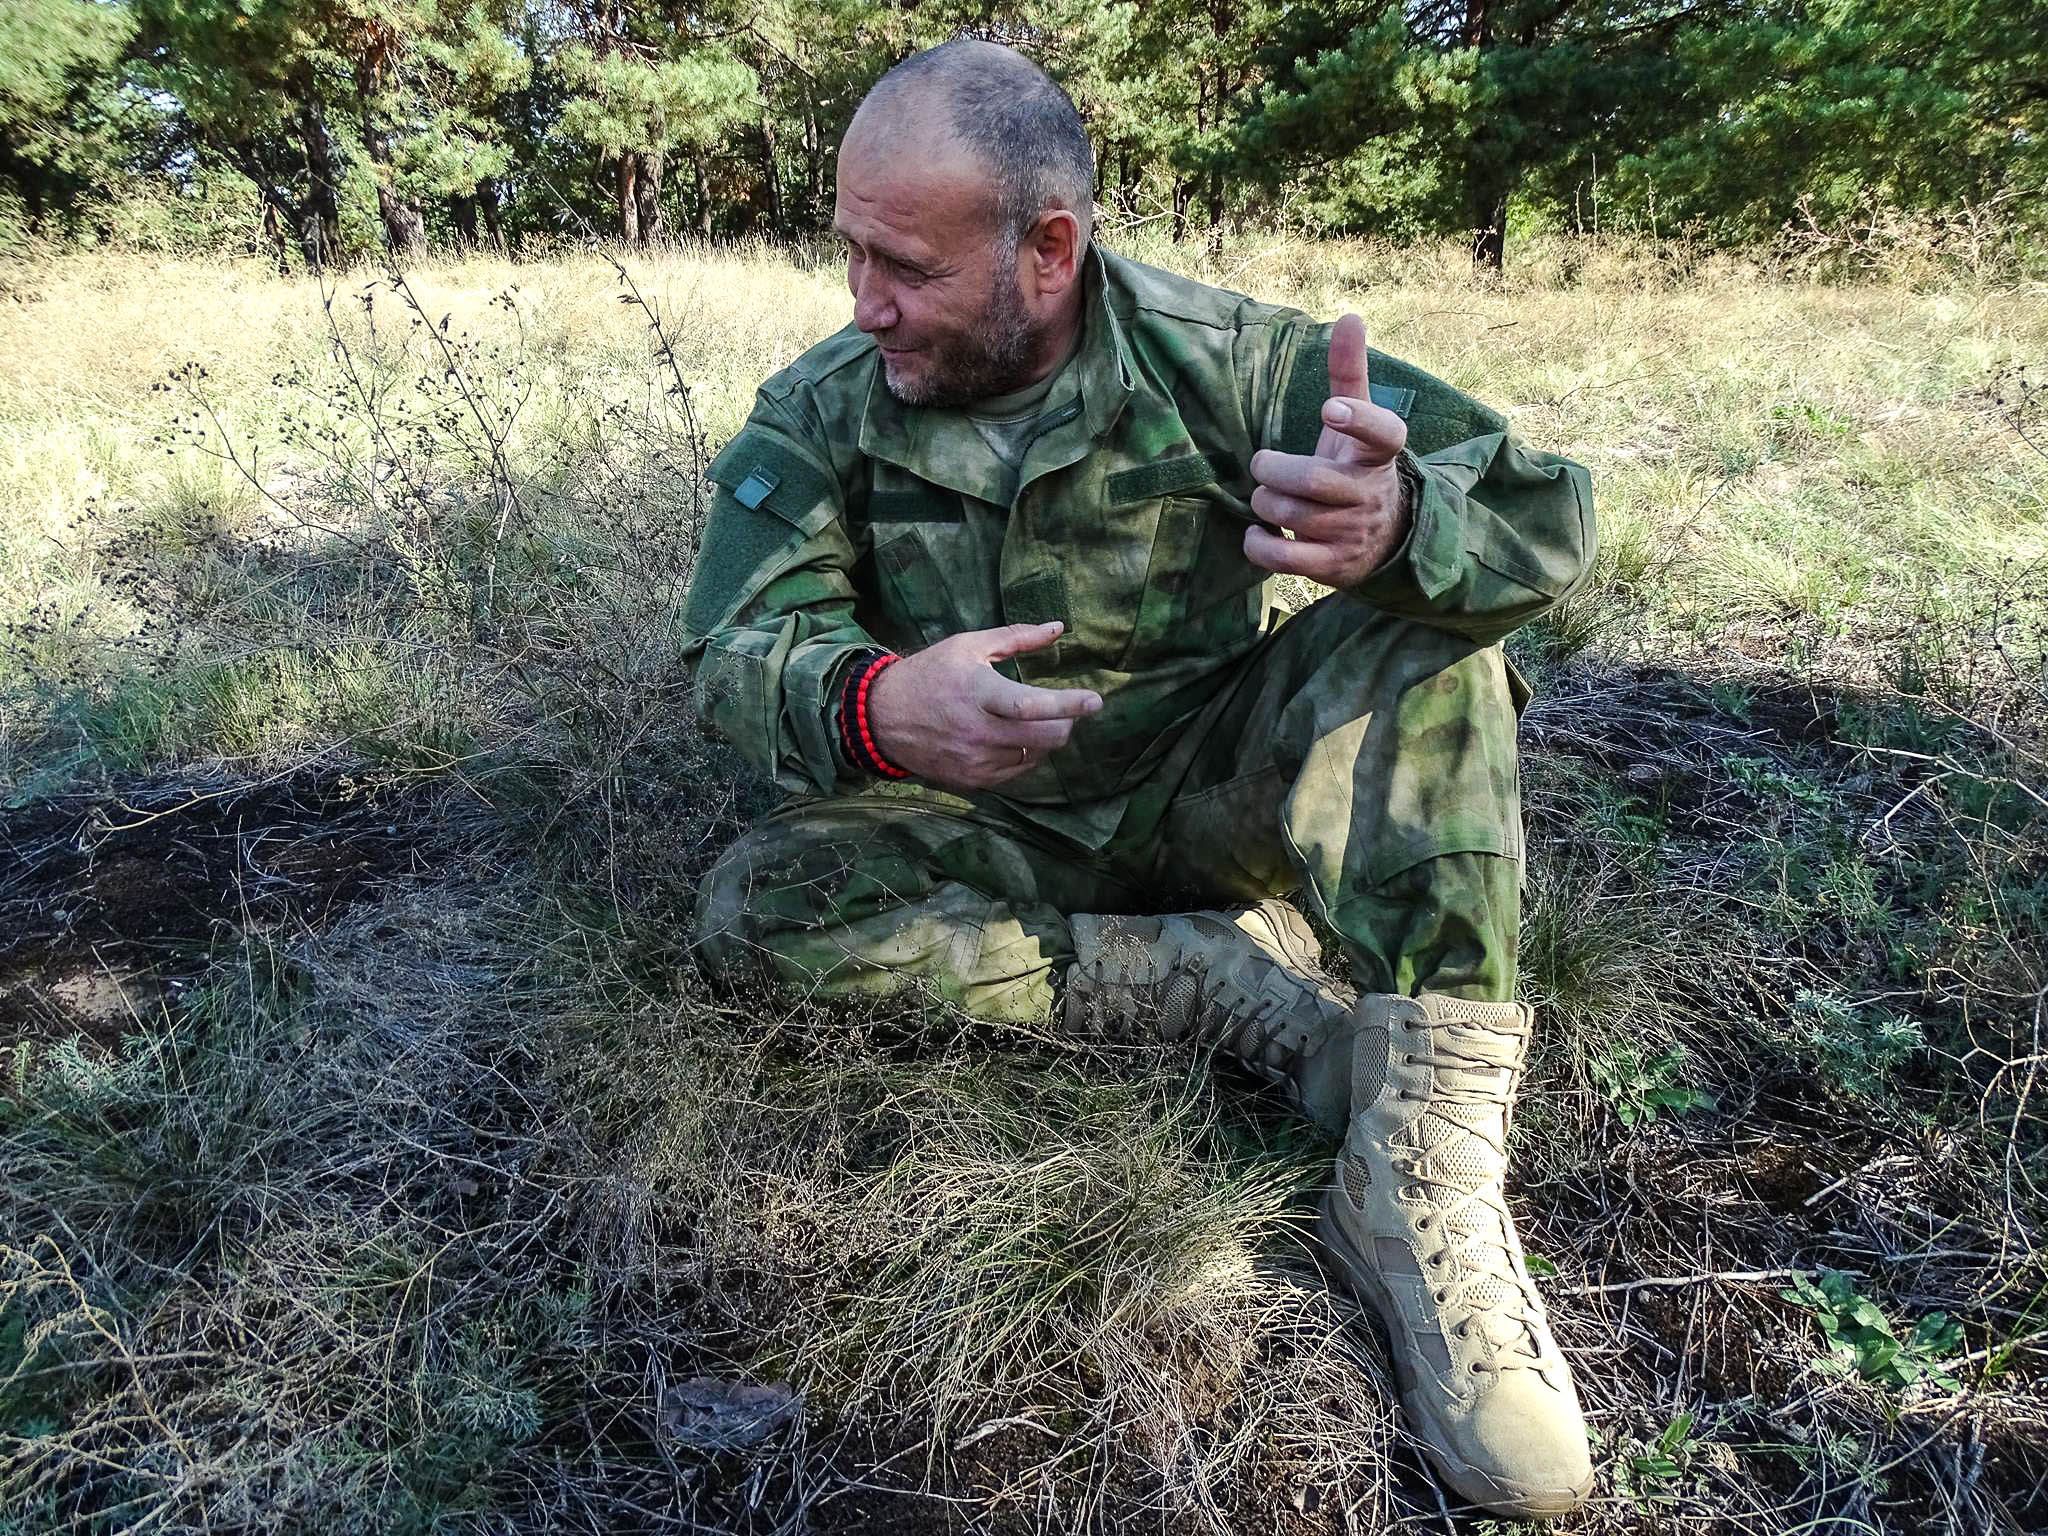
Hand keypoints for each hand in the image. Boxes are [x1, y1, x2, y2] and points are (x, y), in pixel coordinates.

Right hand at [866, 621, 1102, 790]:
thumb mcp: (967, 646)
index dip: (1067, 705)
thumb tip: (1058, 627)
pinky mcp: (973, 780)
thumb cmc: (929, 675)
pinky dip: (1026, 754)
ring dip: (1044, 738)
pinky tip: (1014, 737)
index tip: (1095, 701)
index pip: (1031, 705)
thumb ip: (1016, 637)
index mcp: (977, 693)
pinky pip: (1018, 771)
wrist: (882, 718)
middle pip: (1043, 738)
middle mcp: (978, 732)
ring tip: (1030, 719)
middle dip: (1066, 724)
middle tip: (1068, 710)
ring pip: (1035, 756)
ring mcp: (975, 761)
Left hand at [1245, 312, 1411, 586]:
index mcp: (1378, 455)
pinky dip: (1258, 543)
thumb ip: (1350, 373)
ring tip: (1266, 496)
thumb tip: (1350, 317)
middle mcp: (1369, 494)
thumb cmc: (1356, 468)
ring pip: (1291, 515)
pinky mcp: (1330, 567)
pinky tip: (1259, 530)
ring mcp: (1351, 534)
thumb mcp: (1358, 423)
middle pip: (1311, 480)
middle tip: (1265, 465)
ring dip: (1264, 501)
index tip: (1331, 409)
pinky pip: (1282, 557)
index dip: (1358, 420)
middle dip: (1274, 469)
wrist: (1383, 540)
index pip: (1382, 434)